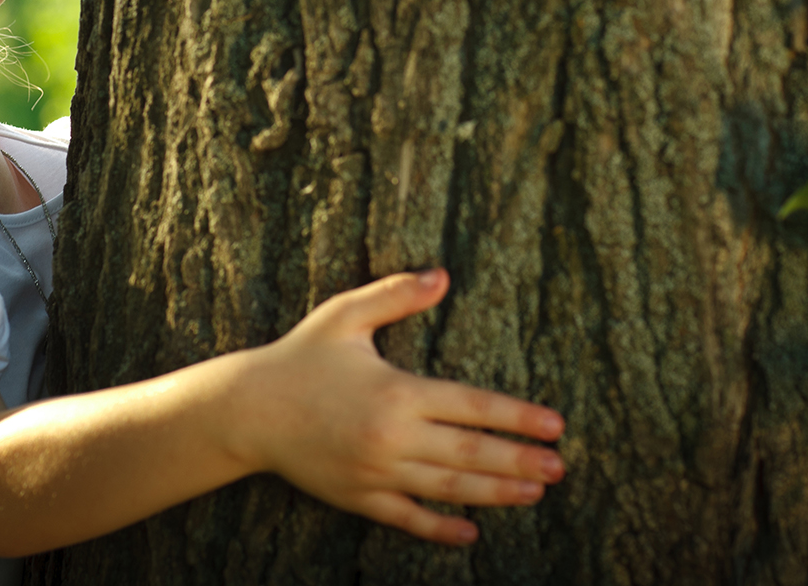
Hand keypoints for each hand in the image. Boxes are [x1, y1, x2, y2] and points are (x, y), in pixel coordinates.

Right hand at [229, 269, 564, 544]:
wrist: (247, 409)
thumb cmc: (299, 357)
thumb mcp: (345, 315)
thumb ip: (396, 294)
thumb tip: (443, 274)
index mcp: (397, 391)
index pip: (473, 406)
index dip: (518, 416)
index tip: (555, 425)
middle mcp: (392, 437)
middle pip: (471, 454)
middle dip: (520, 461)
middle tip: (560, 468)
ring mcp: (376, 473)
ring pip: (449, 489)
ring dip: (496, 493)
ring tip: (534, 493)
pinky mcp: (358, 497)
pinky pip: (408, 519)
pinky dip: (441, 529)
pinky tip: (471, 532)